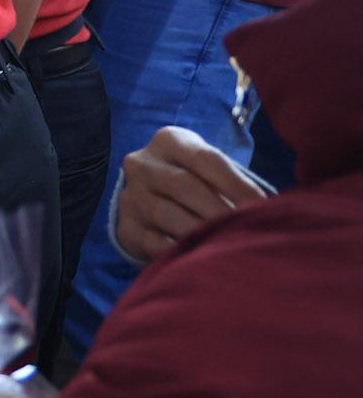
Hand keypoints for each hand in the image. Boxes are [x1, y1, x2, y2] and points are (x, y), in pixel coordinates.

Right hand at [112, 125, 268, 263]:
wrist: (152, 196)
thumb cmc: (198, 181)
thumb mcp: (210, 169)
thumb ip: (233, 181)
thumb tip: (271, 208)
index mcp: (169, 141)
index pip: (206, 160)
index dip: (237, 184)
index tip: (264, 207)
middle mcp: (142, 164)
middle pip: (184, 185)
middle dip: (221, 210)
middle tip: (248, 230)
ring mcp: (131, 196)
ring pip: (166, 213)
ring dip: (201, 231)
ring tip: (228, 245)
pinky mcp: (126, 228)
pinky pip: (153, 242)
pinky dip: (178, 250)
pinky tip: (200, 257)